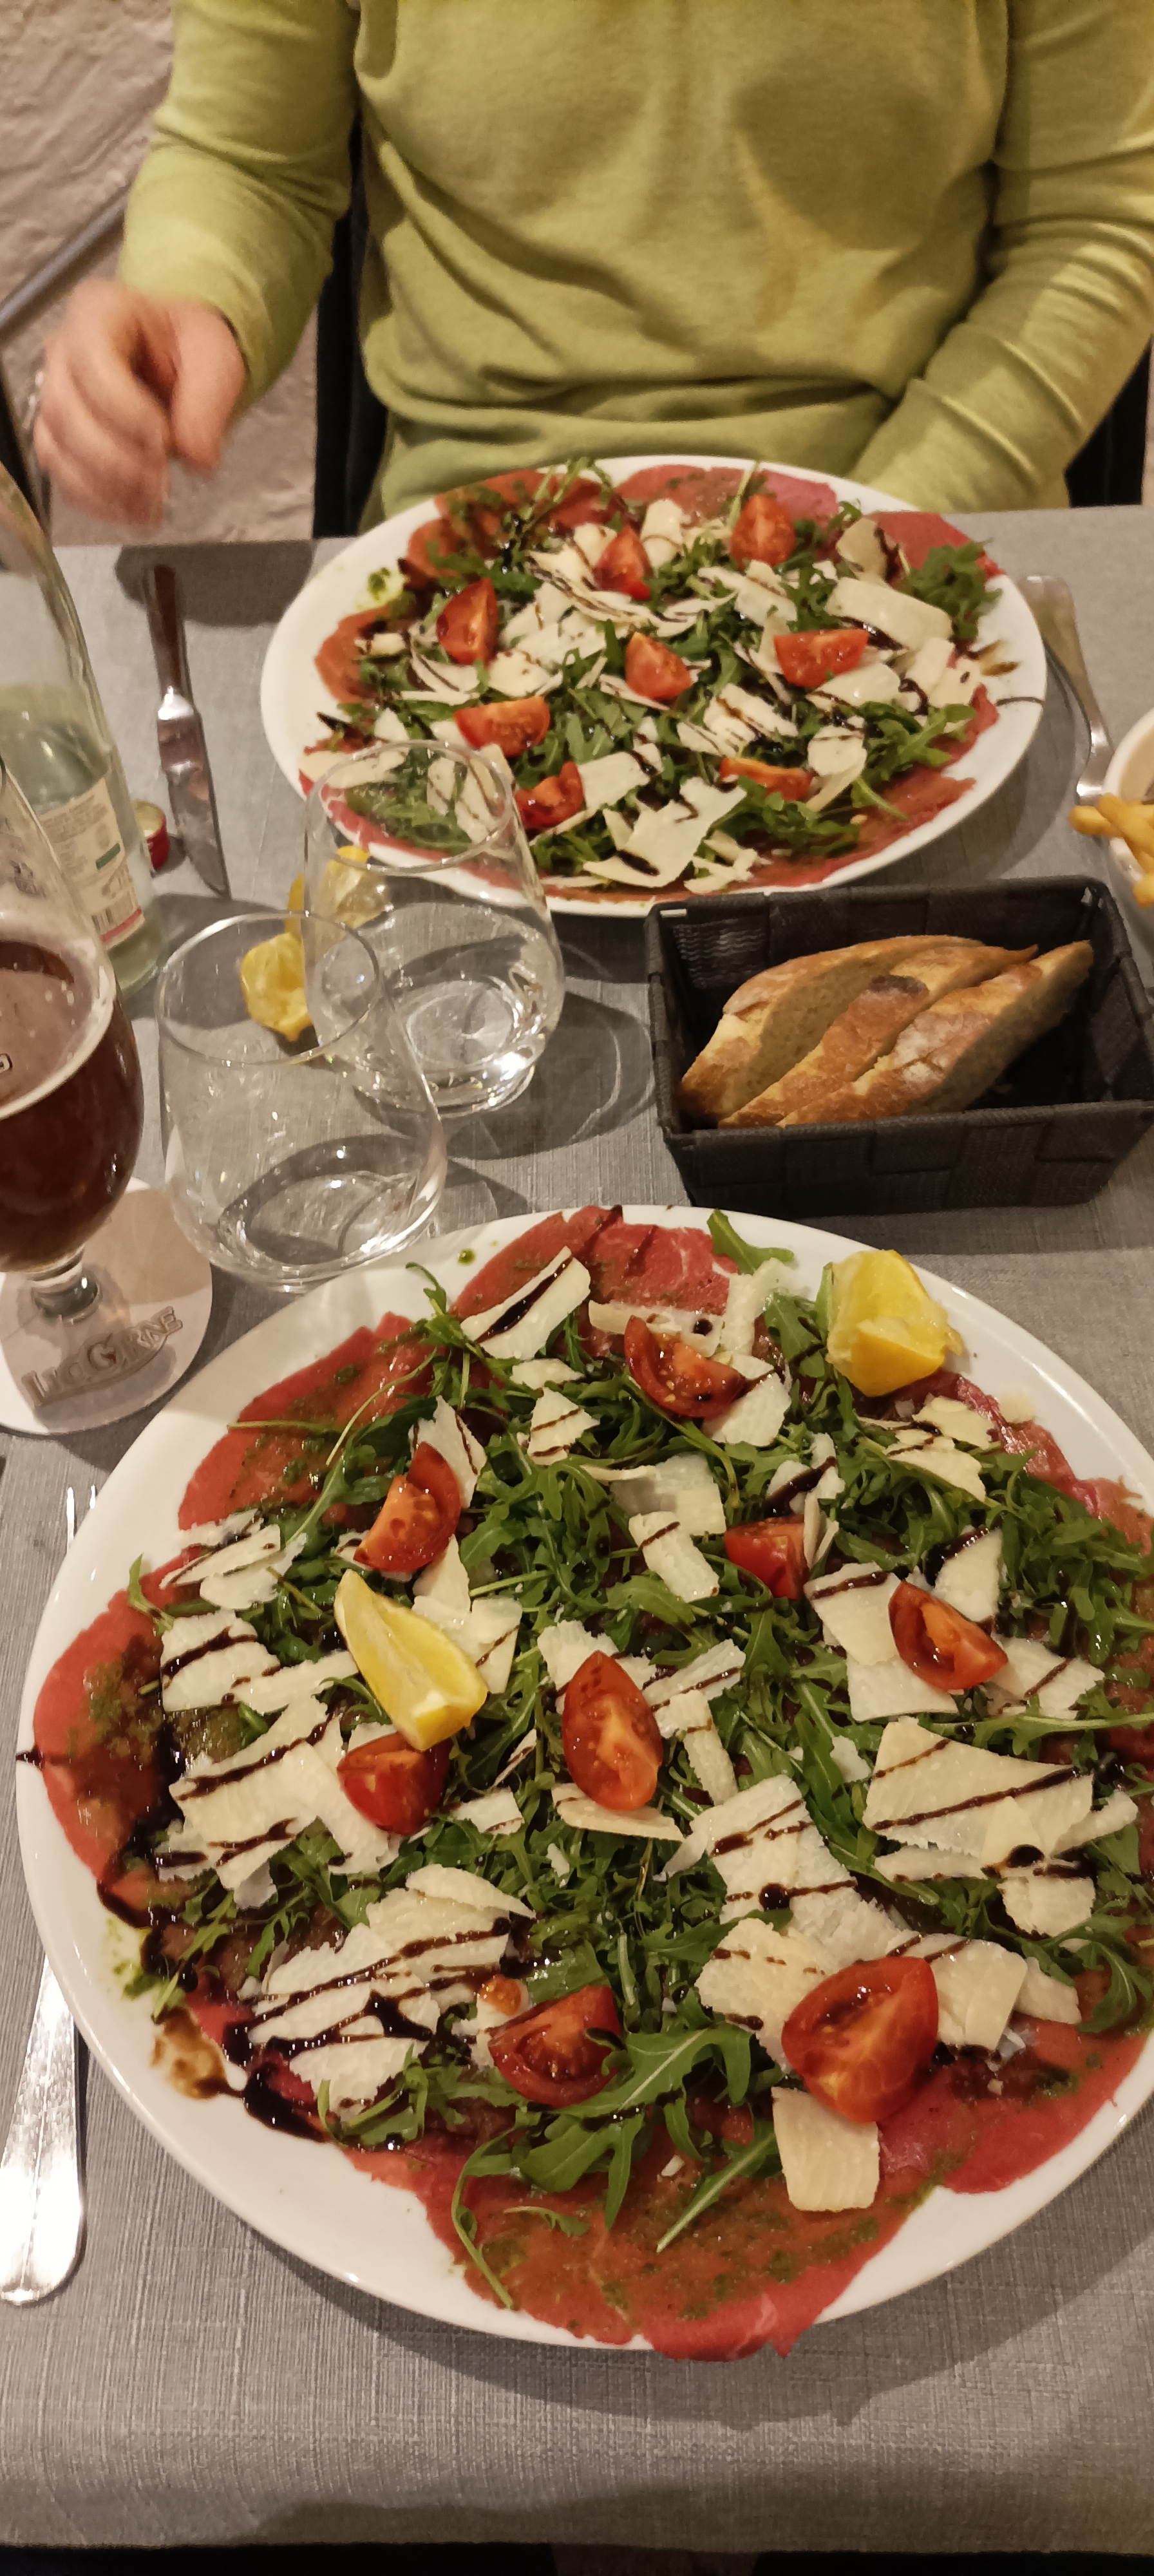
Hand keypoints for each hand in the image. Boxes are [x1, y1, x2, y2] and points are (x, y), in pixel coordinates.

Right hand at [34, 280, 245, 524]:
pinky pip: (62, 475)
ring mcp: (58, 395)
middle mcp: (67, 351)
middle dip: (115, 457)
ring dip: (105, 486)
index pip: (92, 360)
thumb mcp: (215, 358)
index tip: (163, 439)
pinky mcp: (61, 438)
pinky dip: (97, 501)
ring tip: (151, 502)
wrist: (180, 366)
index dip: (124, 408)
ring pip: (57, 448)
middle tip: (161, 479)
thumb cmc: (189, 349)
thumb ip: (210, 402)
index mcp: (101, 312)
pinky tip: (133, 509)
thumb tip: (197, 455)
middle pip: (65, 410)